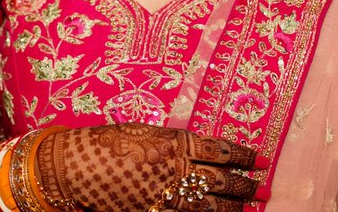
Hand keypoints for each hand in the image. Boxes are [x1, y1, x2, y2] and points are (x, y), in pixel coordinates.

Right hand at [34, 123, 262, 211]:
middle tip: (264, 189)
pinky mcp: (152, 211)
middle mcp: (174, 169)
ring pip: (208, 205)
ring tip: (251, 207)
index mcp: (173, 142)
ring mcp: (164, 194)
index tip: (261, 159)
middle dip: (245, 185)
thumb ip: (171, 144)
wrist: (74, 163)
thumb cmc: (106, 141)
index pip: (219, 149)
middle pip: (220, 180)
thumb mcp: (144, 133)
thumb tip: (197, 152)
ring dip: (233, 207)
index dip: (243, 155)